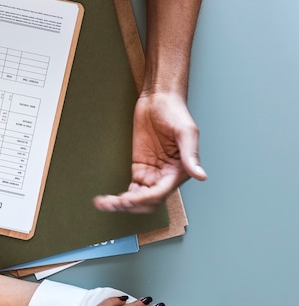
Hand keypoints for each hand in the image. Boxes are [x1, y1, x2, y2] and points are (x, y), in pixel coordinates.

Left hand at [93, 92, 206, 212]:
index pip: (161, 193)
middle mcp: (166, 176)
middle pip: (149, 201)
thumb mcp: (186, 131)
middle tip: (114, 203)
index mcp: (179, 171)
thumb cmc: (175, 111)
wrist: (158, 99)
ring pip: (138, 198)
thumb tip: (201, 175)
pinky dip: (120, 197)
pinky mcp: (140, 168)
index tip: (128, 199)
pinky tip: (108, 200)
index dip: (144, 198)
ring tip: (105, 203)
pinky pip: (132, 189)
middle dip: (132, 205)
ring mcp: (152, 173)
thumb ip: (191, 155)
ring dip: (123, 205)